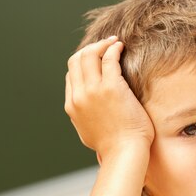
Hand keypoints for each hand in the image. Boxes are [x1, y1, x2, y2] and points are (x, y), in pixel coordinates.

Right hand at [65, 36, 154, 157]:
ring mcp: (93, 90)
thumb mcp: (87, 130)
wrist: (125, 153)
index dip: (83, 62)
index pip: (71, 73)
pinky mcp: (111, 87)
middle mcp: (79, 95)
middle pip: (77, 60)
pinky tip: (121, 47)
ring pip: (90, 55)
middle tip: (106, 45)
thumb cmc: (113, 145)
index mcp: (72, 105)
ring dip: (102, 44)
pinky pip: (109, 58)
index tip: (98, 57)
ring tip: (115, 42)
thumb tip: (85, 108)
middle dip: (91, 48)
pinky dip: (113, 48)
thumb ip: (83, 115)